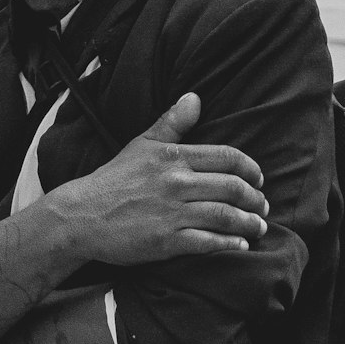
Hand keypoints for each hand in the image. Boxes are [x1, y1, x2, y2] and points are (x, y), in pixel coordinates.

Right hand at [51, 93, 269, 264]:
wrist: (81, 215)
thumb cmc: (113, 180)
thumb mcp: (141, 144)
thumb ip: (172, 123)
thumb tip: (195, 97)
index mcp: (174, 157)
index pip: (227, 157)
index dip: (250, 169)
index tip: (259, 179)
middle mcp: (177, 183)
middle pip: (233, 187)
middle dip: (255, 198)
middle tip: (263, 206)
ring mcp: (173, 213)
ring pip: (225, 216)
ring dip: (249, 223)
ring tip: (258, 227)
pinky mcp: (167, 241)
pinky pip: (208, 242)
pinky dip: (229, 244)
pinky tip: (240, 246)